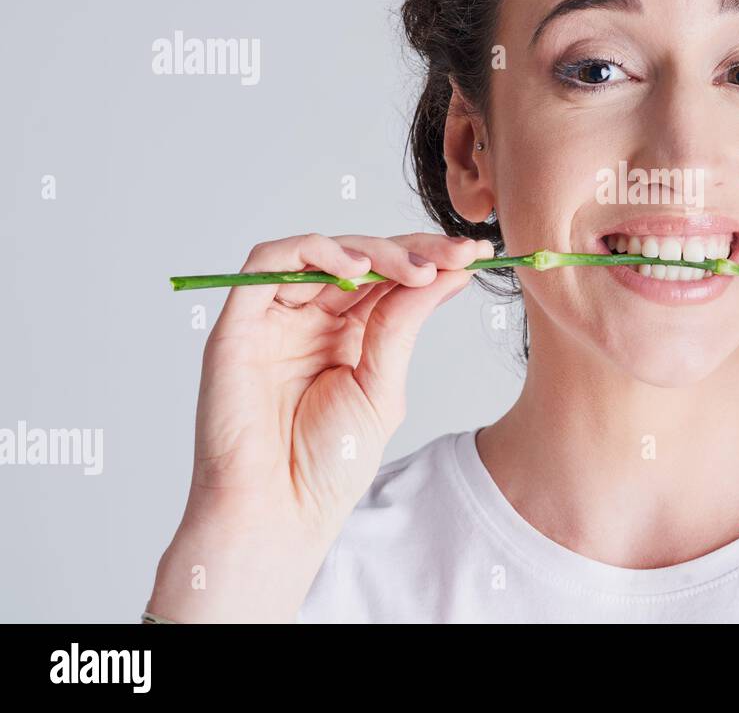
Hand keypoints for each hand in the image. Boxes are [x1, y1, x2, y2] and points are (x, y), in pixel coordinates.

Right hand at [147, 232, 492, 621]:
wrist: (278, 512)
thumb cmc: (326, 464)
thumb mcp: (382, 385)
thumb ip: (405, 323)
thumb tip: (451, 273)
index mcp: (346, 334)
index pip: (388, 278)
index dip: (429, 259)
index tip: (475, 254)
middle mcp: (309, 318)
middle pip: (359, 258)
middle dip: (412, 250)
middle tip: (456, 255)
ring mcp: (273, 317)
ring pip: (320, 251)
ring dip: (372, 251)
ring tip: (415, 270)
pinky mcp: (239, 321)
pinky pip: (268, 262)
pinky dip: (314, 251)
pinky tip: (357, 271)